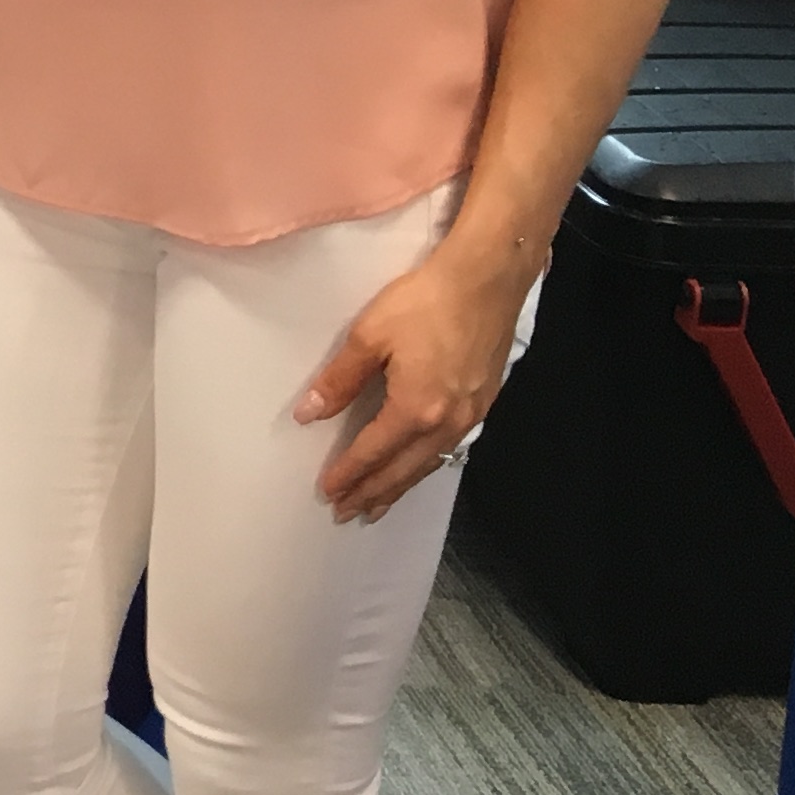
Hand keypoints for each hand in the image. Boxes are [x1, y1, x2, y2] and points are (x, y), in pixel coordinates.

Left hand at [297, 248, 527, 523]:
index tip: (328, 493)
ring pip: (429, 463)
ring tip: (378, 505)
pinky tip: (418, 467)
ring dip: (400, 486)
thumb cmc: (424, 303)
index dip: (349, 474)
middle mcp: (447, 422)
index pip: (373, 452)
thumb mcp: (369, 337)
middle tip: (348, 513)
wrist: (486, 281)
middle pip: (403, 469)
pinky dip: (426, 466)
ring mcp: (470, 416)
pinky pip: (449, 448)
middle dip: (373, 493)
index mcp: (416, 409)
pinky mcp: (482, 404)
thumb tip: (308, 414)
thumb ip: (339, 380)